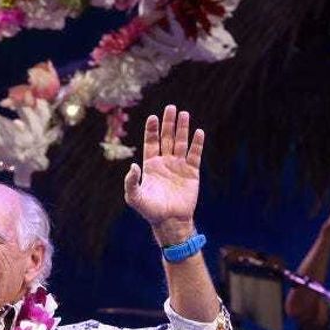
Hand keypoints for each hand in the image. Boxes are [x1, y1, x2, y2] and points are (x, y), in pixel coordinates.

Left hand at [124, 105, 204, 246]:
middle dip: (168, 123)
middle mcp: (165, 162)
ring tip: (184, 114)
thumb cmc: (150, 210)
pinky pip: (195, 155)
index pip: (151, 142)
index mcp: (151, 165)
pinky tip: (198, 132)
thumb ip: (131, 181)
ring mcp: (179, 166)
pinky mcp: (192, 172)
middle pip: (167, 138)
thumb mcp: (134, 197)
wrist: (170, 221)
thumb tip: (133, 165)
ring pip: (181, 143)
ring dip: (182, 129)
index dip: (152, 130)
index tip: (153, 117)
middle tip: (170, 107)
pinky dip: (196, 144)